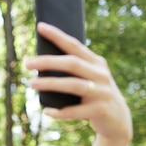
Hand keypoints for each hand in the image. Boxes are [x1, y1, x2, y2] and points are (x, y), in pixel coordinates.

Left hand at [26, 22, 131, 143]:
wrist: (117, 118)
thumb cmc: (93, 94)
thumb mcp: (88, 78)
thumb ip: (72, 70)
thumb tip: (39, 63)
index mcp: (96, 62)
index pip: (74, 45)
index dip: (57, 35)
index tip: (40, 26)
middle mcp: (100, 74)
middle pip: (72, 63)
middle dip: (48, 62)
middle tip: (27, 63)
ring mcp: (102, 92)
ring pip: (74, 85)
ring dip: (51, 84)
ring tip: (32, 84)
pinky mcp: (100, 110)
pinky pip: (76, 111)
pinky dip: (60, 112)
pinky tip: (47, 111)